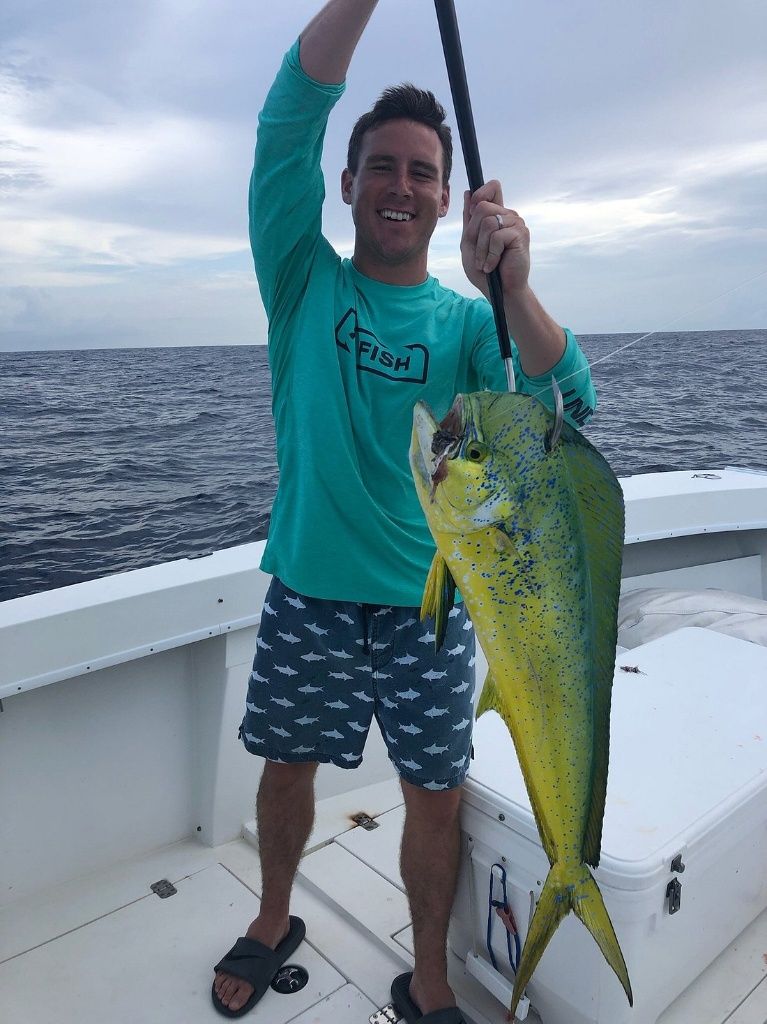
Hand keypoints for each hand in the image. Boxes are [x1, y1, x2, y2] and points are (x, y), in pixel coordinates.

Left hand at [461, 181, 530, 297]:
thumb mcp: (470, 243)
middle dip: (474, 233)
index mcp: (497, 215)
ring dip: (481, 248)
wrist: (500, 290)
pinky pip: (496, 236)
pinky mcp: (520, 234)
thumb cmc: (485, 270)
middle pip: (482, 206)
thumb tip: (467, 193)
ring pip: (487, 222)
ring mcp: (516, 223)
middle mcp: (508, 215)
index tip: (472, 212)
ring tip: (486, 262)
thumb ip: (469, 220)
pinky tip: (493, 265)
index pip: (493, 187)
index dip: (480, 193)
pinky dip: (490, 254)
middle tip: (479, 253)